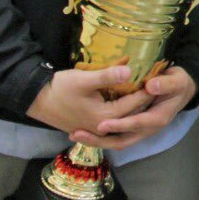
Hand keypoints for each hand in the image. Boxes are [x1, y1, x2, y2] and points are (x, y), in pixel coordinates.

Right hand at [26, 65, 150, 141]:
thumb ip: (108, 76)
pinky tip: (131, 104)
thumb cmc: (59, 88)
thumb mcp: (84, 80)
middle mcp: (104, 127)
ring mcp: (97, 129)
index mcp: (106, 117)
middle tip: (162, 85)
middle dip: (147, 99)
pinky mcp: (91, 126)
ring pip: (124, 118)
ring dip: (136, 107)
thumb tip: (130, 70)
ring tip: (150, 93)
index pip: (136, 102)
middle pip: (133, 112)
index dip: (150, 89)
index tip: (163, 77)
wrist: (35, 100)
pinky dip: (124, 113)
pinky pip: (114, 121)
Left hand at [72, 67, 198, 150]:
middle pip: (122, 141)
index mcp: (158, 118)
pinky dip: (100, 136)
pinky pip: (115, 136)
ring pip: (115, 141)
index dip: (119, 126)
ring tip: (74, 134)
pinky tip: (84, 131)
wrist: (181, 89)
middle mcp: (147, 129)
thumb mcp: (177, 80)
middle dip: (99, 140)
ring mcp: (139, 130)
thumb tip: (150, 86)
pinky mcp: (132, 128)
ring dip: (96, 140)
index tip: (101, 125)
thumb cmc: (177, 83)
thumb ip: (166, 84)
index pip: (136, 124)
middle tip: (78, 134)